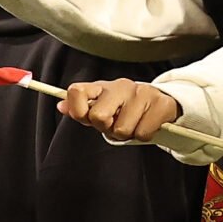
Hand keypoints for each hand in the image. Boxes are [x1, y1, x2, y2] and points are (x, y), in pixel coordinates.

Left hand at [59, 79, 182, 143]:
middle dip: (106, 128)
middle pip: (98, 117)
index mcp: (102, 86)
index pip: (76, 92)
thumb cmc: (126, 108)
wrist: (162, 102)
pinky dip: (144, 135)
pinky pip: (143, 133)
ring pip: (122, 129)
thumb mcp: (102, 107)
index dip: (78, 111)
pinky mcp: (161, 104)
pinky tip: (146, 125)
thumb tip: (61, 106)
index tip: (89, 118)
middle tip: (116, 124)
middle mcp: (121, 86)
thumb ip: (81, 108)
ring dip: (128, 134)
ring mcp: (142, 93)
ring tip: (134, 124)